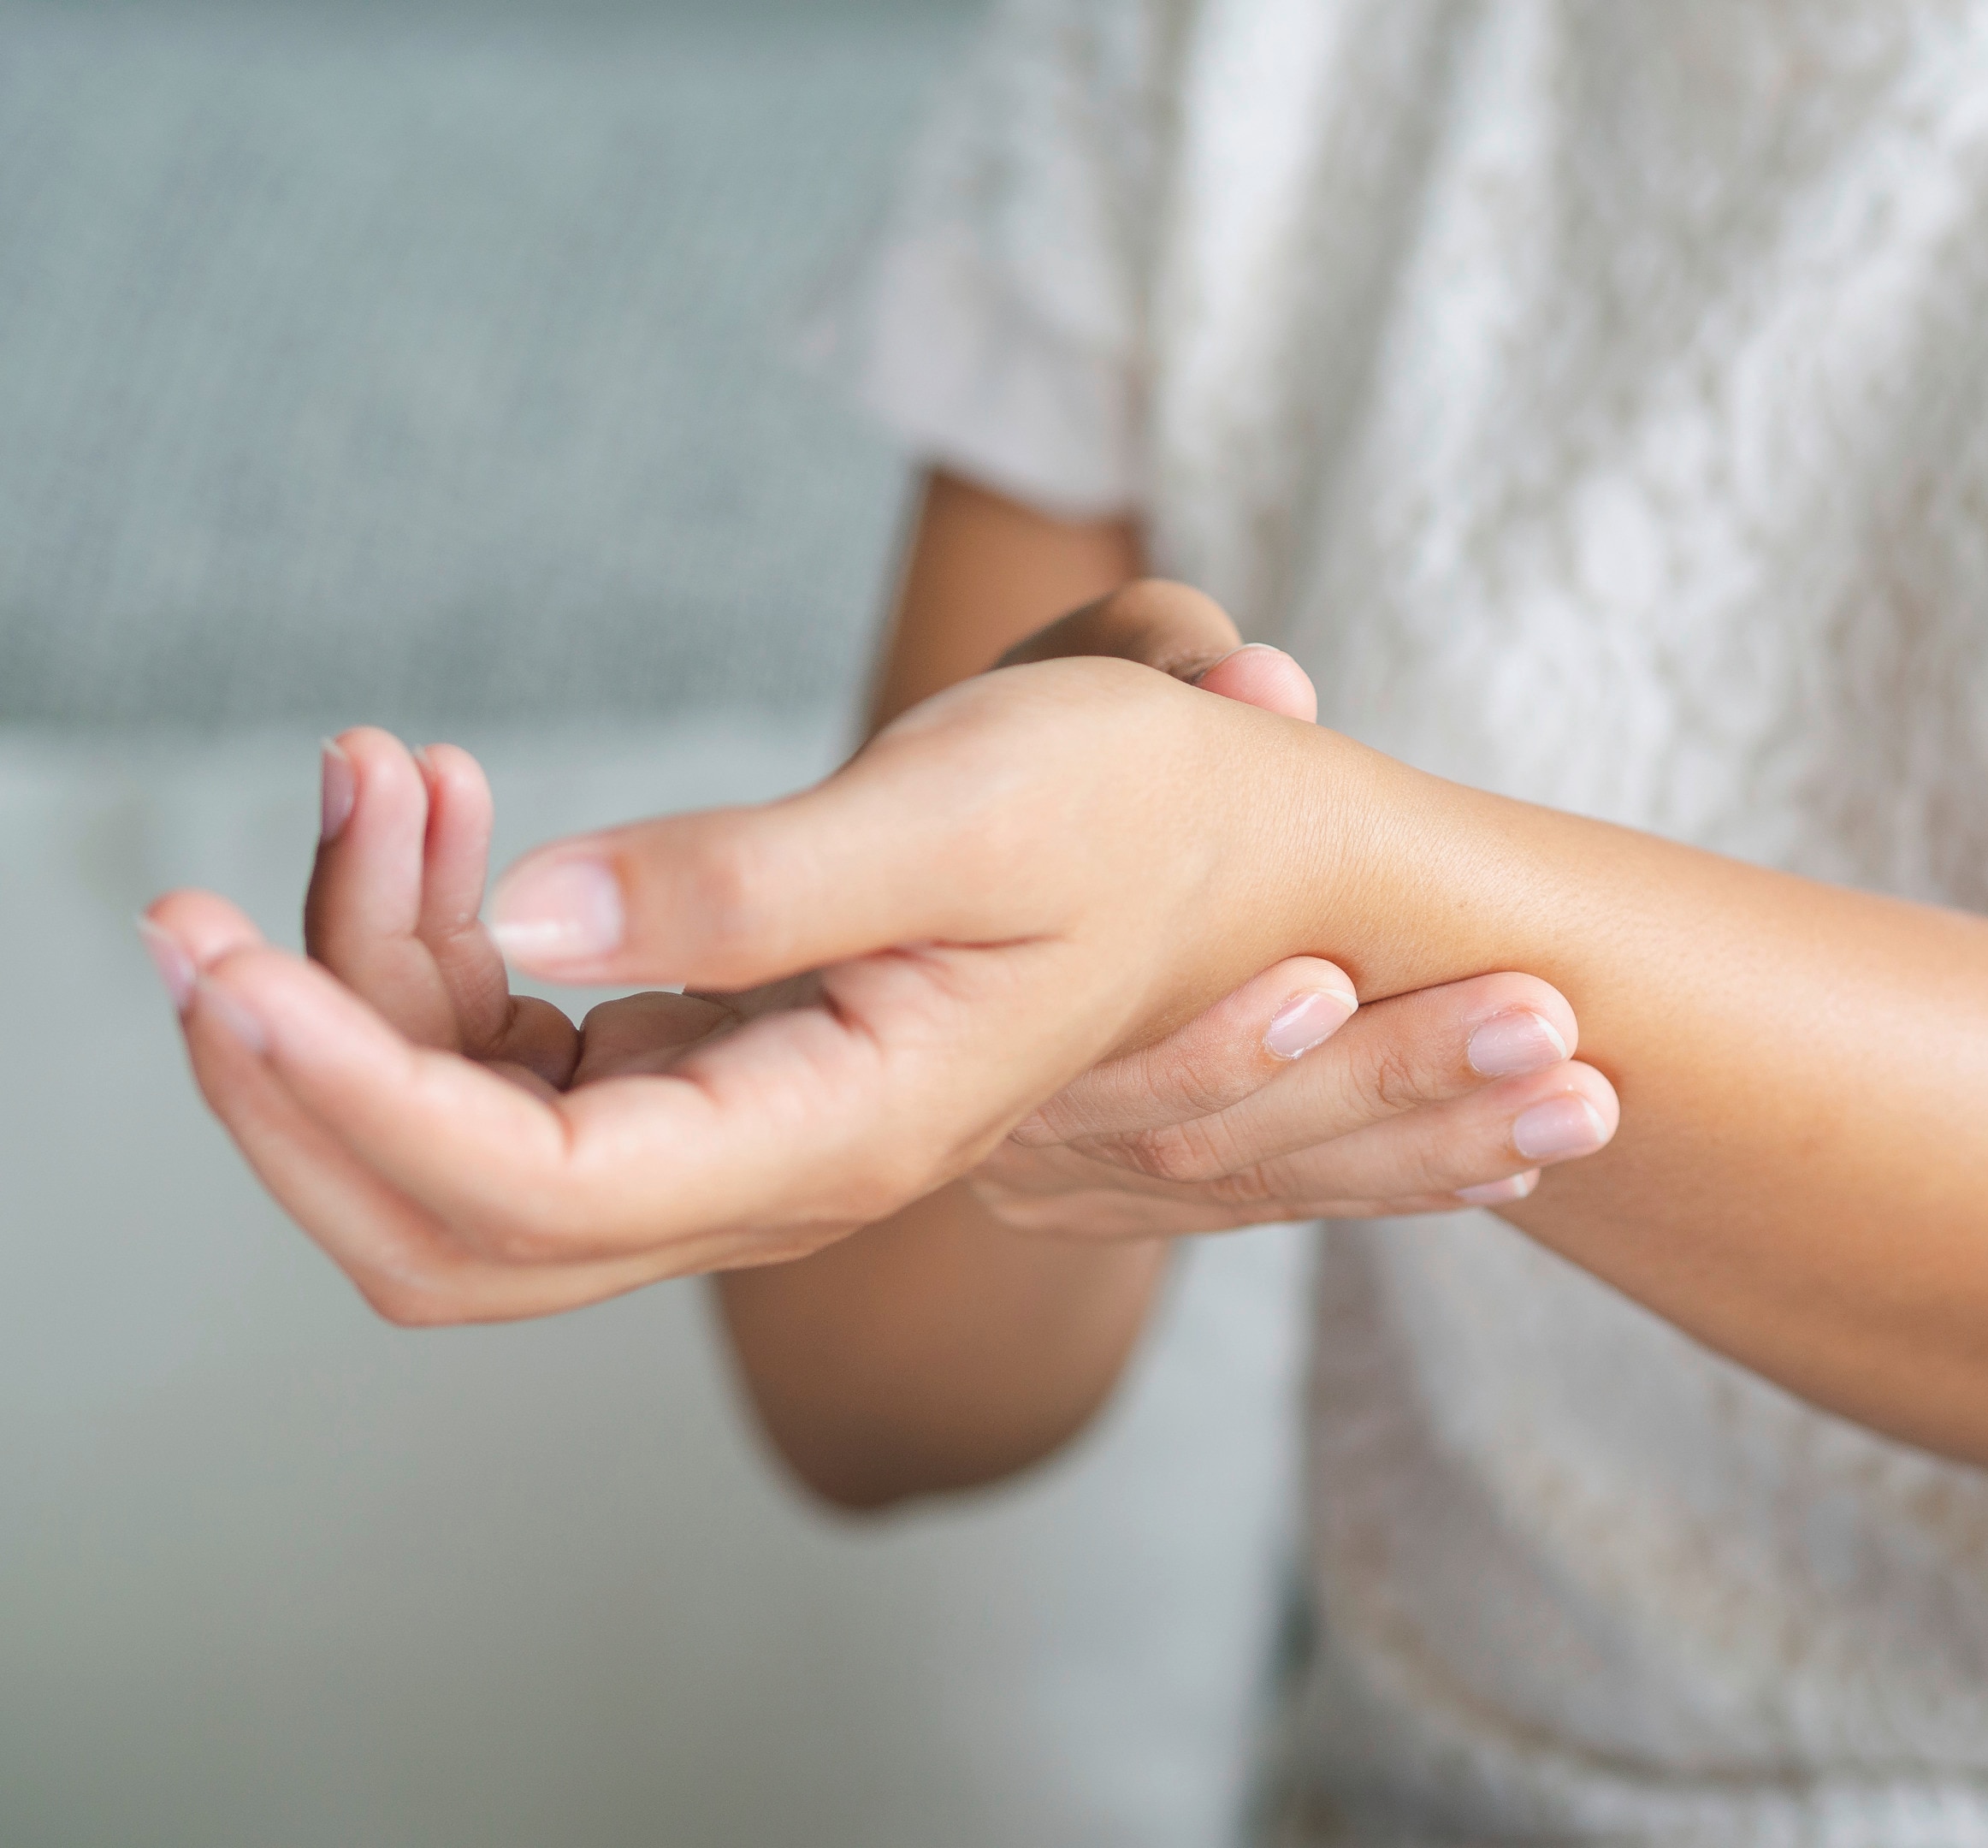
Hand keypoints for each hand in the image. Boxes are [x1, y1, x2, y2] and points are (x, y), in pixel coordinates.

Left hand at [141, 586, 1616, 1322]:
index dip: (342, 1091)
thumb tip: (537, 900)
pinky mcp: (713, 1066)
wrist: (1252, 866)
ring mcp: (731, 1130)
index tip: (219, 961)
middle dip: (290, 1082)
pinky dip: (442, 954)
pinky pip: (517, 1066)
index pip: (520, 1184)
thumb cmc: (1150, 821)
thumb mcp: (973, 813)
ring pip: (461, 1146)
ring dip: (365, 984)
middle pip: (446, 1230)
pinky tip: (454, 816)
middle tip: (187, 906)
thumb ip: (753, 879)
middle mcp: (766, 1171)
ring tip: (389, 776)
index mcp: (828, 1135)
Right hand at [963, 583, 1615, 1233]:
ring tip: (1579, 1106)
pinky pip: (1263, 1206)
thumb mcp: (1068, 673)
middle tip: (1546, 1037)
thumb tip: (1273, 684)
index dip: (1225, 1037)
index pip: (1106, 1053)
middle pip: (1200, 1138)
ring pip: (1249, 1181)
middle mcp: (1002, 1111)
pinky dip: (1393, 1184)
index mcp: (973, 985)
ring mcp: (1051, 1171)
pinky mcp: (1105, 1200)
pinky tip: (1513, 1164)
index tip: (1347, 980)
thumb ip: (1156, 657)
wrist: (945, 879)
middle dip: (1386, 1085)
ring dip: (1425, 1147)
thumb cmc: (1028, 748)